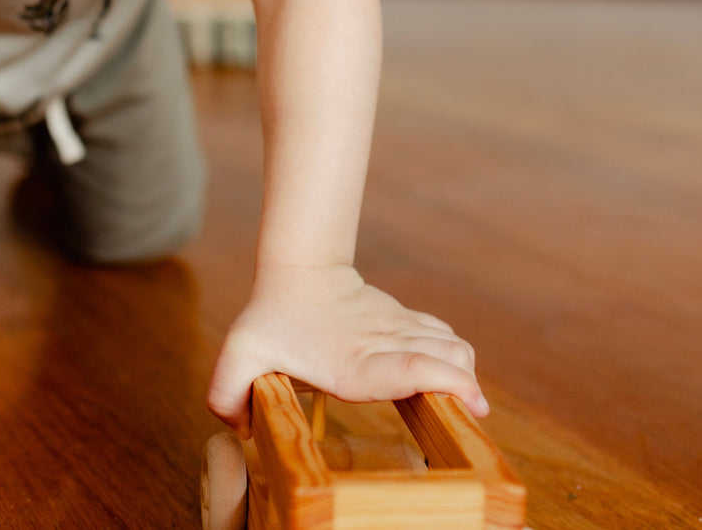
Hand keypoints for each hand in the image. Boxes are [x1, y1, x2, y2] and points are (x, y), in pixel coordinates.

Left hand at [206, 263, 486, 437]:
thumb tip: (241, 431)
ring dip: (465, 372)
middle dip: (467, 387)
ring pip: (451, 346)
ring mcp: (398, 331)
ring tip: (464, 399)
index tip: (472, 402)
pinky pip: (445, 338)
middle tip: (473, 413)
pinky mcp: (406, 323)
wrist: (300, 270)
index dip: (447, 383)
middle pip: (444, 358)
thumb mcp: (239, 353)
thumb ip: (228, 395)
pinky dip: (458, 359)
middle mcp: (383, 345)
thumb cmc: (271, 316)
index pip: (411, 368)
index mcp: (352, 362)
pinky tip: (453, 377)